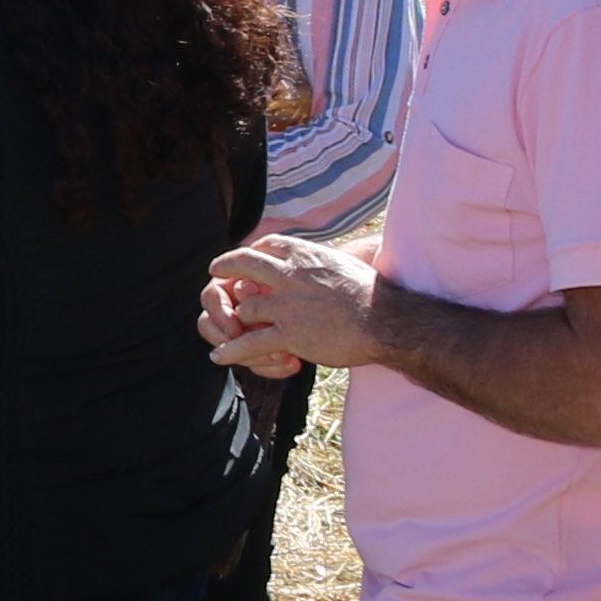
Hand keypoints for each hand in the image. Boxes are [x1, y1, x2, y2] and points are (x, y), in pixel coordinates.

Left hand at [199, 232, 376, 379]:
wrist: (384, 320)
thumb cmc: (370, 293)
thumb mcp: (341, 262)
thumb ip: (319, 260)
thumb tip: (317, 260)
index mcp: (304, 255)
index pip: (266, 244)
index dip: (253, 251)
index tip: (247, 257)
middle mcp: (289, 275)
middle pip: (243, 263)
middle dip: (225, 266)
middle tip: (216, 271)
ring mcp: (286, 305)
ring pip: (243, 308)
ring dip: (235, 319)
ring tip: (227, 328)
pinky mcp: (288, 335)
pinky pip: (249, 343)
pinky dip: (231, 351)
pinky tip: (220, 356)